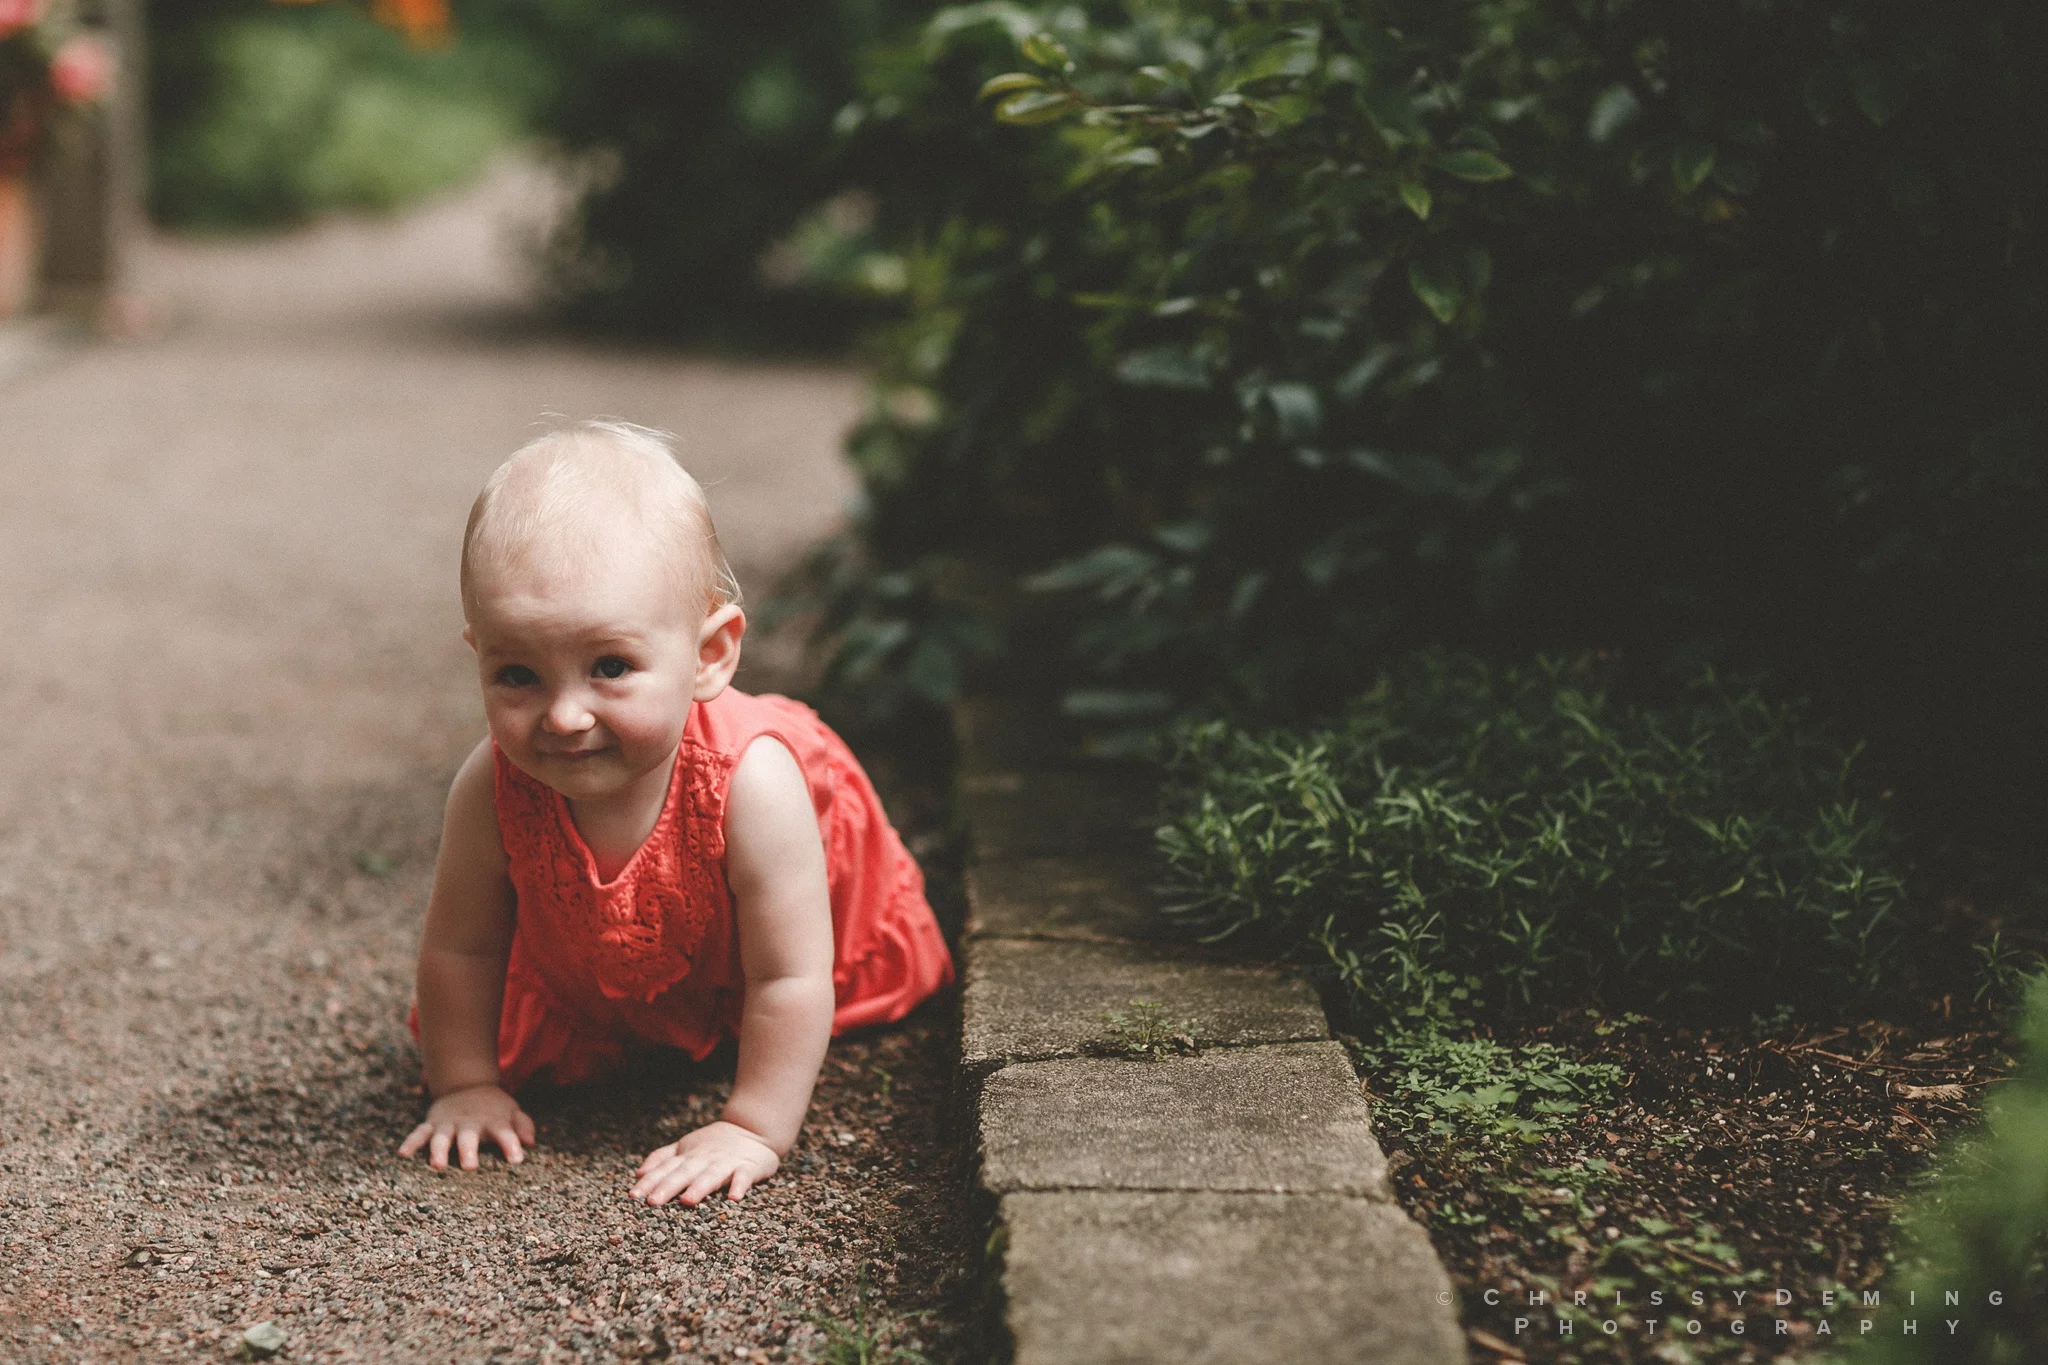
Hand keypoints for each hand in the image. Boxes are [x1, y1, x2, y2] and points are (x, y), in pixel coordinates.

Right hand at [397, 1084, 534, 1170]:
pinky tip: (403, 1154)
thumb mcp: (512, 1113)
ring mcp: (449, 1124)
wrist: (468, 1086)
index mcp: (493, 1122)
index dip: (511, 1145)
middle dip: (468, 1151)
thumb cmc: (493, 1110)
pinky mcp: (432, 1125)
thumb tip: (530, 1142)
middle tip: (470, 1167)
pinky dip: (411, 1142)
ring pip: (441, 1137)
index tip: (516, 1159)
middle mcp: (469, 1124)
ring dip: (438, 1150)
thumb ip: (522, 1126)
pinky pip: (419, 1133)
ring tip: (437, 1165)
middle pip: (469, 1137)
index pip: (505, 1133)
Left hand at [631, 1120, 779, 1205]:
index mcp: (688, 1156)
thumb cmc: (714, 1143)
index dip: (650, 1182)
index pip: (665, 1169)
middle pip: (684, 1173)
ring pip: (711, 1176)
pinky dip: (739, 1185)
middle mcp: (704, 1159)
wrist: (752, 1128)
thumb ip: (663, 1158)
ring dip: (700, 1187)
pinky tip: (734, 1197)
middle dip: (668, 1187)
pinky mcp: (749, 1167)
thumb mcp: (685, 1146)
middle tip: (653, 1202)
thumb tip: (639, 1174)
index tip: (634, 1196)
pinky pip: (744, 1177)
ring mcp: (726, 1163)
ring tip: (687, 1201)